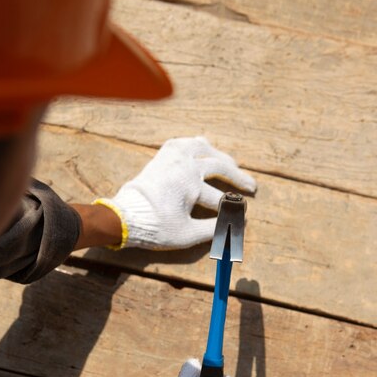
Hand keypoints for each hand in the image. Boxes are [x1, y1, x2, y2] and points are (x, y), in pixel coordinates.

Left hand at [94, 137, 255, 249]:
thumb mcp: (186, 234)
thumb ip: (213, 230)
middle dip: (238, 178)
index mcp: (191, 183)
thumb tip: (234, 227)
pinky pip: (185, 142)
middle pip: (219, 166)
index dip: (234, 209)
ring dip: (220, 156)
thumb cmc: (155, 227)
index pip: (221, 197)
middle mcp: (184, 164)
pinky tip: (204, 150)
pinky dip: (198, 145)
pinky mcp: (162, 155)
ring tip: (232, 163)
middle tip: (252, 187)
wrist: (124, 217)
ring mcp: (172, 156)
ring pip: (204, 147)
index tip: (243, 217)